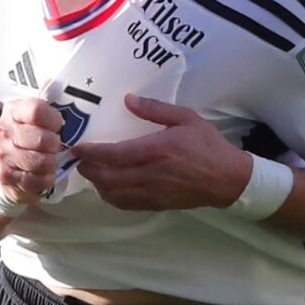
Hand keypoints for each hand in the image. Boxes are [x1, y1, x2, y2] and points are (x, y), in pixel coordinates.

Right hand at [0, 96, 64, 203]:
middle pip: (42, 139)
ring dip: (52, 162)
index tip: (59, 125)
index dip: (54, 119)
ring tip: (51, 159)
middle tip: (56, 145)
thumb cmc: (28, 137)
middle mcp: (4, 130)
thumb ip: (47, 99)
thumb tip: (54, 80)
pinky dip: (46, 178)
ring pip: (40, 161)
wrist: (7, 164)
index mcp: (13, 110)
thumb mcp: (35, 116)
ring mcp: (3, 154)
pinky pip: (35, 180)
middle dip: (56, 144)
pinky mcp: (5, 176)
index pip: (37, 110)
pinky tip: (45, 173)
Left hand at [72, 94, 251, 210]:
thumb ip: (155, 109)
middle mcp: (150, 174)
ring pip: (114, 194)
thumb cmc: (207, 144)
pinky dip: (111, 197)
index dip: (91, 153)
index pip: (114, 154)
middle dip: (88, 170)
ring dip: (97, 184)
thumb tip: (127, 100)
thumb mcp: (185, 118)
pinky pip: (126, 204)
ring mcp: (152, 192)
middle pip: (108, 177)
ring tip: (92, 171)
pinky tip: (109, 187)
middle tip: (78, 160)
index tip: (77, 147)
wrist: (227, 178)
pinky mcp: (156, 204)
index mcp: (156, 150)